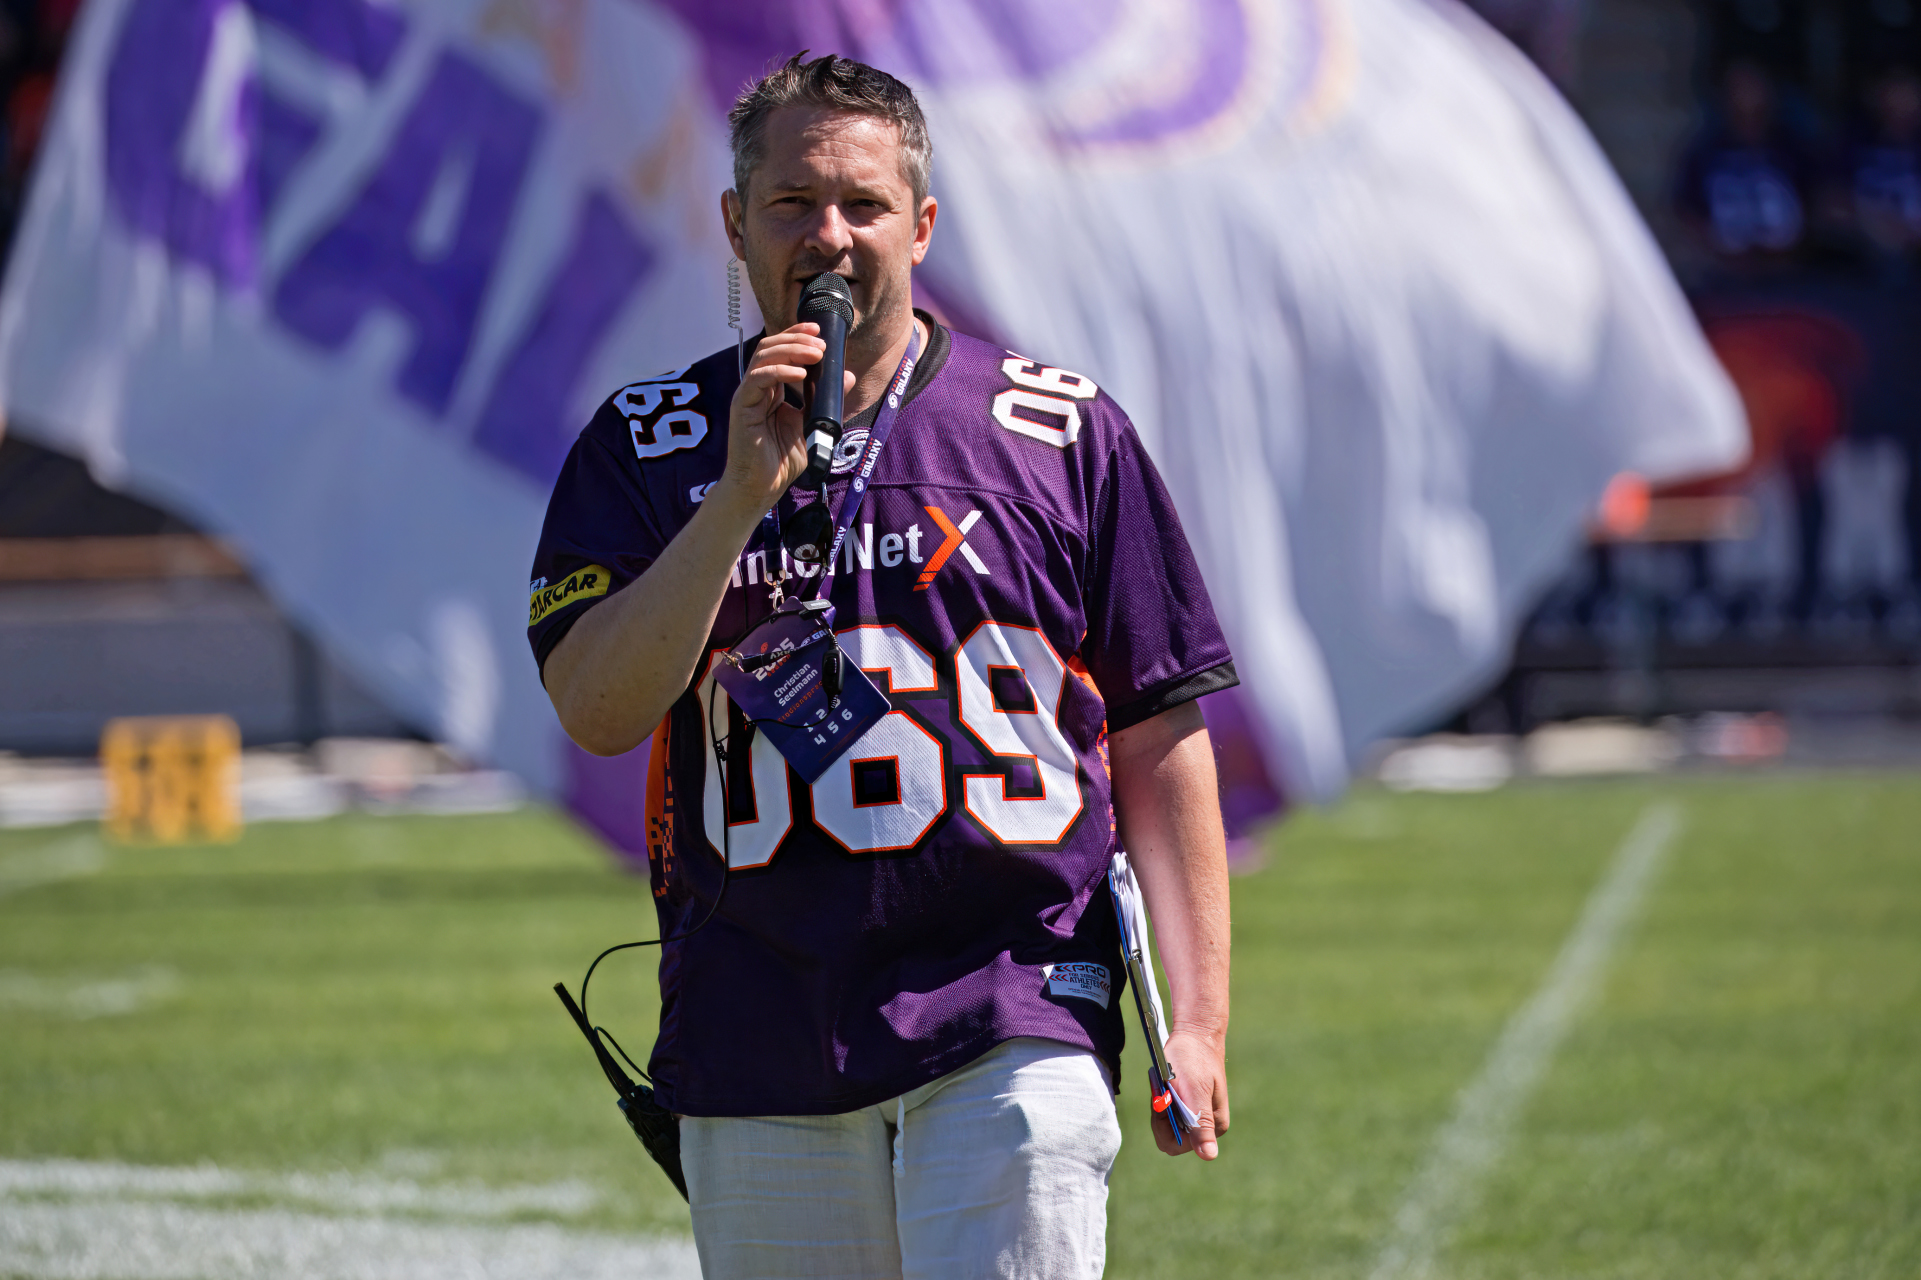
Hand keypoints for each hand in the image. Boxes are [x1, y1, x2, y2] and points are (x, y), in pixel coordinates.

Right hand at [722, 323, 855, 511]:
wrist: (762, 487)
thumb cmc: (782, 461)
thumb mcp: (812, 424)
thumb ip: (827, 400)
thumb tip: (847, 376)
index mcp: (771, 390)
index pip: (780, 351)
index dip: (797, 335)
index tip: (819, 330)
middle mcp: (757, 388)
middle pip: (770, 347)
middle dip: (797, 339)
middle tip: (821, 344)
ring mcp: (748, 396)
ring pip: (763, 357)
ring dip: (791, 350)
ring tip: (815, 354)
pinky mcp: (742, 407)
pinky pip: (758, 379)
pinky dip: (780, 372)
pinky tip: (800, 375)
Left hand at [1153, 1030, 1228, 1159]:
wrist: (1195, 1033)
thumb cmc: (1195, 1060)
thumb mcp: (1196, 1092)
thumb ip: (1201, 1125)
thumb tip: (1209, 1156)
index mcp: (1213, 1126)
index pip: (1176, 1145)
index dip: (1163, 1127)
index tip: (1163, 1102)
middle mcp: (1206, 1125)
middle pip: (1169, 1135)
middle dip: (1160, 1115)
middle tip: (1163, 1090)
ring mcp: (1197, 1114)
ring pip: (1166, 1123)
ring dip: (1160, 1104)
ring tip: (1165, 1083)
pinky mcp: (1188, 1103)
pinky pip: (1167, 1110)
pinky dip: (1162, 1096)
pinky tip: (1165, 1082)